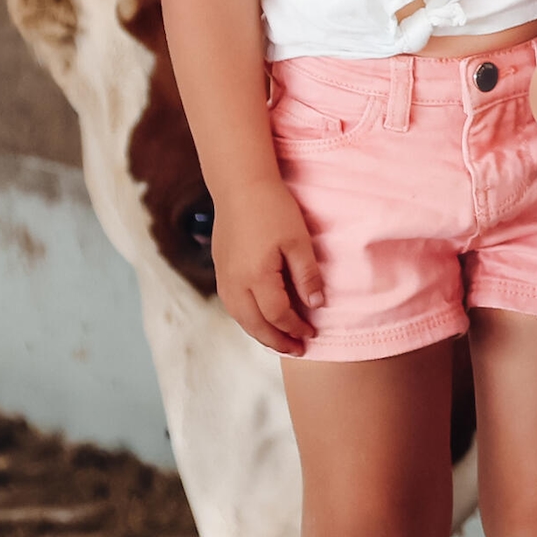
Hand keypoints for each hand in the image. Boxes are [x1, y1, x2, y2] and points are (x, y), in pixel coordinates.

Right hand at [212, 179, 318, 355]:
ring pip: (240, 318)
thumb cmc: (273, 208)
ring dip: (260, 333)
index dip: (296, 327)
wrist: (240, 185)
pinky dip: (248, 319)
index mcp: (256, 276)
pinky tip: (261, 319)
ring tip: (280, 341)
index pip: (278, 315)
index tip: (313, 333)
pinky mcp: (220, 270)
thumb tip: (315, 305)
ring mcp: (224, 277)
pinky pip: (233, 305)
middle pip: (255, 325)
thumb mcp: (298, 240)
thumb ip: (307, 275)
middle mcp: (234, 283)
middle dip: (277, 341)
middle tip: (297, 350)